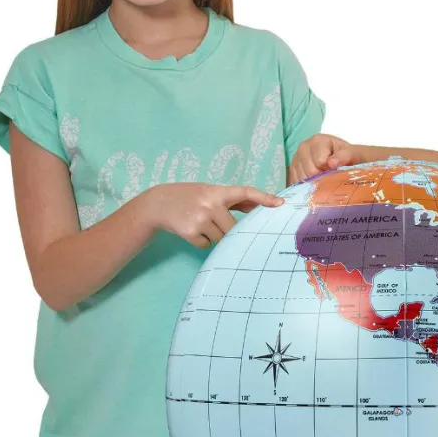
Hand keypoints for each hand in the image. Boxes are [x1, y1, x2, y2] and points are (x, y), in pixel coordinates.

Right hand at [141, 182, 283, 248]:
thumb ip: (234, 200)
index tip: (279, 204)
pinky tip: (193, 230)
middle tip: (217, 223)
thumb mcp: (210, 192)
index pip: (245, 192)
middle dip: (229, 229)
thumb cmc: (190, 197)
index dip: (264, 197)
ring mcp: (200, 219)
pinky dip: (203, 241)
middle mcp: (211, 204)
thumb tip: (259, 205)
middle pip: (235, 227)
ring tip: (202, 224)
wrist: (157, 203)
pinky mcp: (191, 233)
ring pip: (222, 238)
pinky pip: (208, 244)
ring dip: (215, 235)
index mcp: (217, 192)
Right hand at [288, 134, 360, 183]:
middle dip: (322, 177)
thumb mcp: (351, 154)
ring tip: (323, 177)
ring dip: (314, 183)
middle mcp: (303, 147)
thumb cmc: (347, 156)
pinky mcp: (292, 169)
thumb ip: (344, 157)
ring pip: (302, 179)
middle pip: (310, 171)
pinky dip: (306, 186)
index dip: (329, 170)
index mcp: (317, 141)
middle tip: (330, 175)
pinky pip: (297, 183)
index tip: (335, 169)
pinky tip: (315, 182)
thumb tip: (331, 163)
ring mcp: (296, 158)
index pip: (320, 162)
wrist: (342, 159)